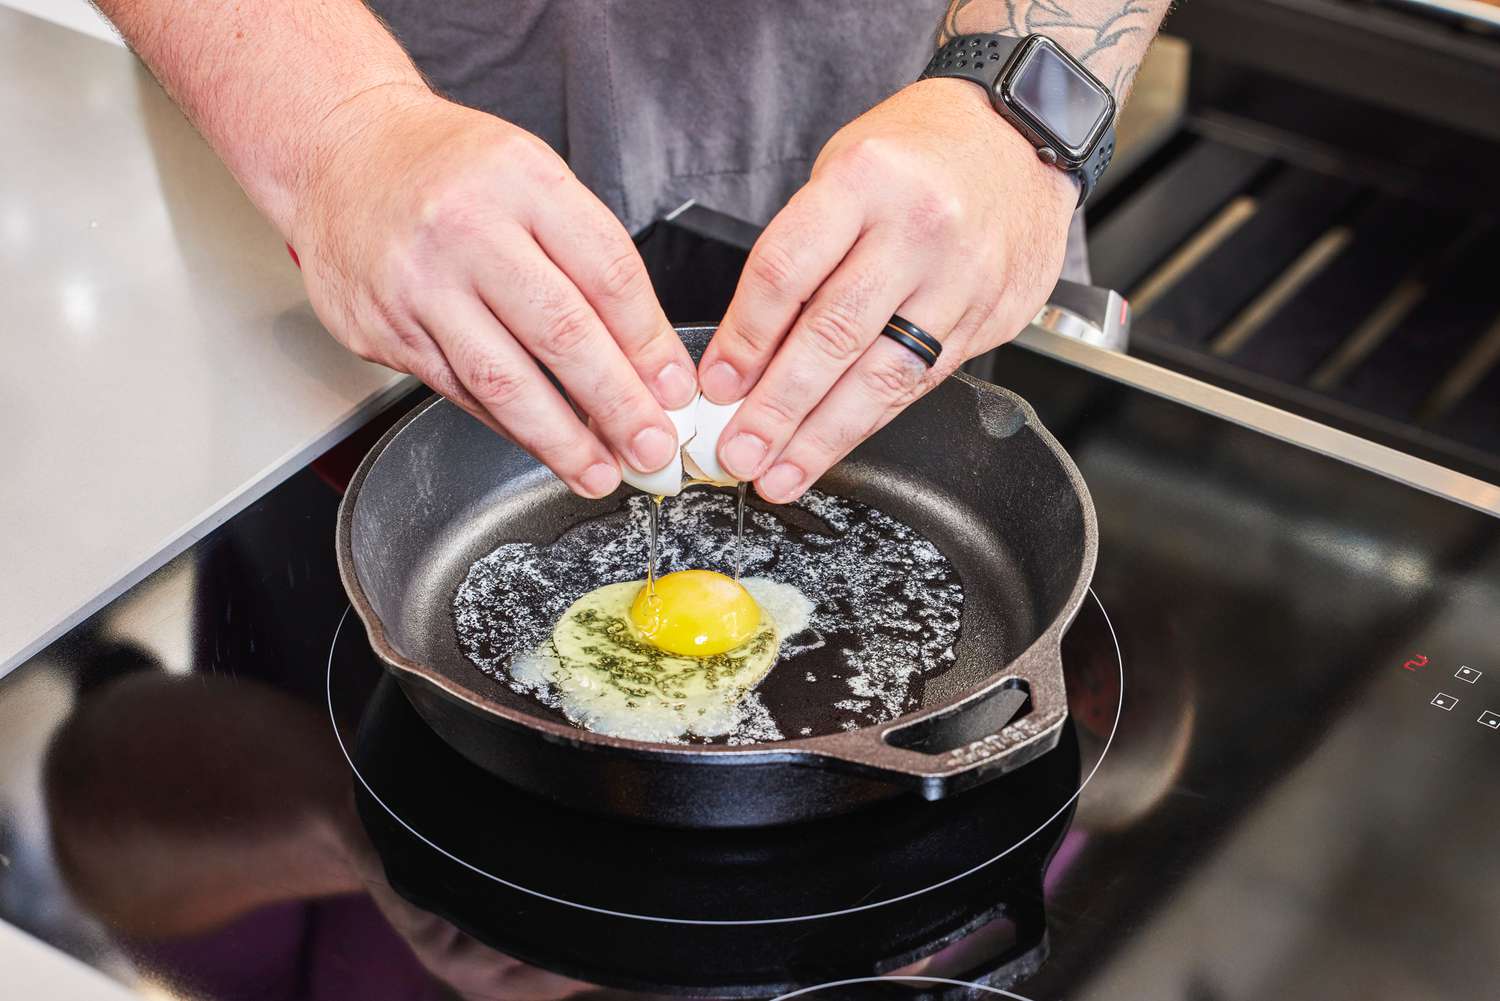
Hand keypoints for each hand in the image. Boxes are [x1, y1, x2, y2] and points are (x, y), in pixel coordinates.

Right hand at [292, 91, 696, 496]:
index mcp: (522, 181)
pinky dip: (508, 426)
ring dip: (560, 439)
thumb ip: (587, 259)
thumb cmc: (449, 170)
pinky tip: (542, 445)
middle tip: (651, 449)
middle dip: (617, 405)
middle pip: (561, 333)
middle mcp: (465, 228)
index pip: (607, 274)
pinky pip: (458, 391)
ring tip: (599, 471)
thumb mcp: (532, 178)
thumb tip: (646, 360)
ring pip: (503, 379)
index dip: (650, 344)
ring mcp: (417, 282)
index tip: (675, 392)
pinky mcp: (384, 329)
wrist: (338, 155)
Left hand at [698, 78, 1076, 501]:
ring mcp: (962, 278)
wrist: (1024, 136)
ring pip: (882, 375)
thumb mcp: (844, 169)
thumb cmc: (920, 152)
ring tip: (780, 473)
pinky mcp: (990, 315)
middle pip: (833, 335)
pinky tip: (834, 445)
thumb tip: (745, 350)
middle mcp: (918, 230)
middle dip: (778, 408)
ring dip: (822, 436)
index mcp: (866, 181)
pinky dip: (871, 420)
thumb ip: (800, 253)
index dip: (745, 339)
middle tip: (740, 452)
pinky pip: (920, 381)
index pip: (787, 272)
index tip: (716, 386)